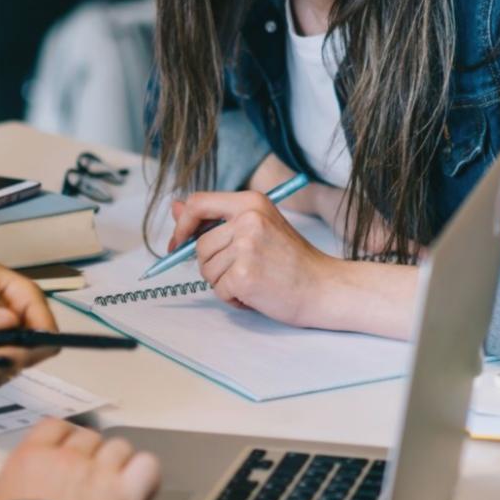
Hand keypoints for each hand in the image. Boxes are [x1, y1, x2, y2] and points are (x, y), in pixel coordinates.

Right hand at [0, 418, 159, 499]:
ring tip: (119, 487)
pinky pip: (147, 467)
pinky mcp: (124, 498)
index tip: (69, 454)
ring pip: (121, 448)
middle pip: (91, 438)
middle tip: (93, 480)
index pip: (56, 427)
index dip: (66, 439)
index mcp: (29, 459)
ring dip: (120, 465)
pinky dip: (146, 476)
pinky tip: (142, 491)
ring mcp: (98, 475)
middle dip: (93, 455)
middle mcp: (66, 459)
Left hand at [169, 189, 341, 327]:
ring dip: (224, 283)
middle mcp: (247, 219)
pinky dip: (233, 298)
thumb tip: (175, 207)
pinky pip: (219, 290)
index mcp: (250, 201)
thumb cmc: (291, 260)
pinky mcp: (245, 274)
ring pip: (206, 270)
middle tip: (241, 272)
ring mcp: (246, 246)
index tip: (179, 243)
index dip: (182, 226)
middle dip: (212, 265)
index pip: (197, 203)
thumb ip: (216, 218)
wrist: (324, 287)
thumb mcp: (256, 228)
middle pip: (199, 246)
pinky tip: (257, 294)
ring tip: (254, 281)